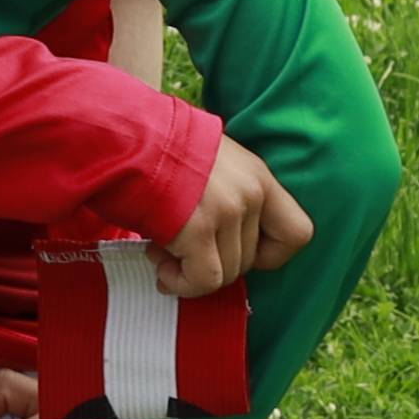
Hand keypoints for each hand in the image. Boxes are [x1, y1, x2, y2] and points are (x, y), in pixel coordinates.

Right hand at [158, 133, 314, 299]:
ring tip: (160, 251)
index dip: (269, 254)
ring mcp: (227, 210)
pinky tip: (162, 273)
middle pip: (251, 260)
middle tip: (177, 249)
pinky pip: (205, 280)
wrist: (120, 134)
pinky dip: (183, 285)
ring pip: (228, 273)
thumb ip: (226, 193)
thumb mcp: (207, 161)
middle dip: (213, 262)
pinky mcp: (198, 229)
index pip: (298, 232)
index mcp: (257, 175)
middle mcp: (250, 192)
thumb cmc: (153, 148)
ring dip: (191, 273)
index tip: (232, 248)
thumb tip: (217, 240)